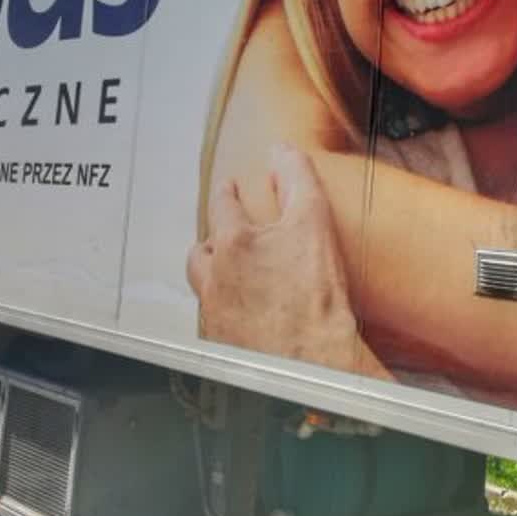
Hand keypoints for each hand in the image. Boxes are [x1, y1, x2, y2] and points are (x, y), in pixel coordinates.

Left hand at [188, 144, 388, 377]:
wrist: (311, 365)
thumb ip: (298, 179)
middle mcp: (214, 278)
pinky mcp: (223, 345)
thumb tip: (283, 150)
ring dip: (212, 274)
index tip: (230, 187)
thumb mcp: (314, 223)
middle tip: (226, 234)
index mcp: (233, 244)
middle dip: (213, 238)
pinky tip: (241, 314)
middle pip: (202, 249)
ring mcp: (215, 314)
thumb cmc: (313, 300)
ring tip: (228, 273)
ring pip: (203, 285)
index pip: (222, 205)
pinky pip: (214, 319)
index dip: (228, 192)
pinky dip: (224, 310)